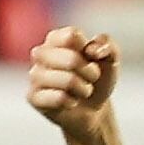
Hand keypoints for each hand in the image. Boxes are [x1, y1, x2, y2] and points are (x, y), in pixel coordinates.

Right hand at [27, 27, 119, 144]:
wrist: (93, 108)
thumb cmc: (98, 78)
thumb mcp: (111, 58)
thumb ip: (107, 45)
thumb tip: (92, 50)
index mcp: (57, 37)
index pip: (71, 36)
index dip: (90, 50)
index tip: (93, 58)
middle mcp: (41, 53)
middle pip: (71, 59)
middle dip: (91, 72)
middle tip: (92, 78)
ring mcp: (35, 75)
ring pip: (67, 80)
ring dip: (83, 88)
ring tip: (83, 90)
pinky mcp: (33, 96)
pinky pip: (58, 98)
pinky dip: (72, 102)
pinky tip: (71, 102)